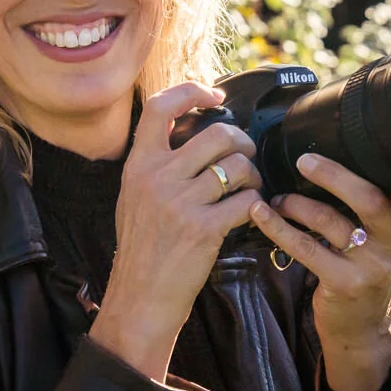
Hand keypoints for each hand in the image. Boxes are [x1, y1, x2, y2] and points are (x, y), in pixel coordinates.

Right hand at [90, 82, 262, 383]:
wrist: (139, 298)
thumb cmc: (143, 251)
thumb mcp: (134, 198)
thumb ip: (157, 167)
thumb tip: (193, 136)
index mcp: (138, 166)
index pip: (160, 107)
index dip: (192, 92)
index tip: (214, 95)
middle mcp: (156, 178)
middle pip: (216, 133)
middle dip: (242, 142)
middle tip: (246, 157)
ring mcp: (179, 203)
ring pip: (237, 166)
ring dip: (253, 176)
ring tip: (249, 190)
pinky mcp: (202, 229)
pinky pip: (246, 201)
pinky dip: (256, 205)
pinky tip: (250, 214)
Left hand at [246, 153, 390, 390]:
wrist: (362, 326)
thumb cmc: (367, 267)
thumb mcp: (383, 240)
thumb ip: (376, 207)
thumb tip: (332, 158)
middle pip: (368, 202)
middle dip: (334, 177)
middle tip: (304, 161)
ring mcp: (370, 267)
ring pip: (329, 221)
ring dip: (295, 203)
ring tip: (277, 198)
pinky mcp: (342, 283)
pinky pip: (304, 247)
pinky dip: (278, 227)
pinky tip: (260, 214)